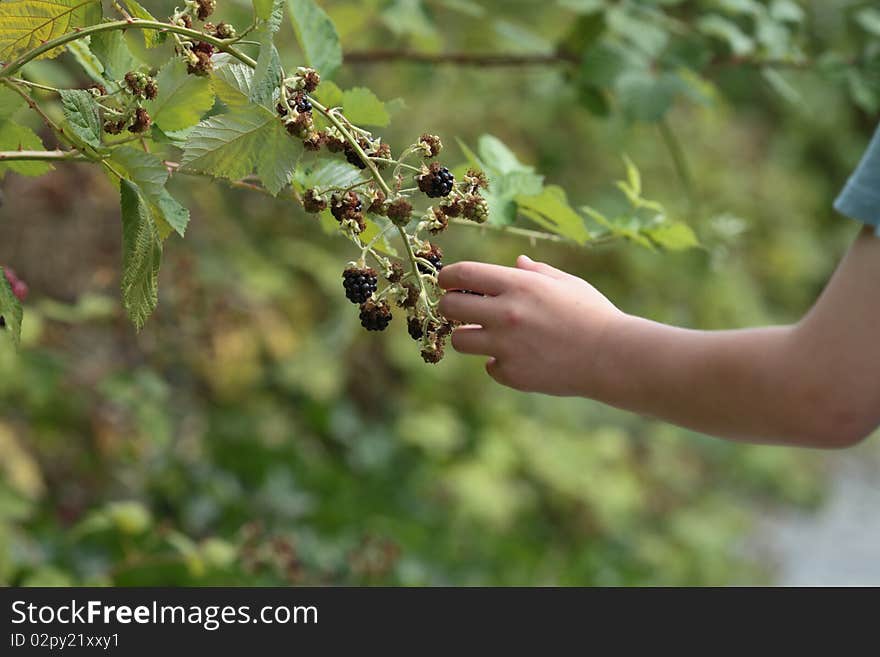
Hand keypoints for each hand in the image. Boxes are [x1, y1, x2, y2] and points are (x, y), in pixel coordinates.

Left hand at [438, 255, 624, 395]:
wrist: (611, 357)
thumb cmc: (593, 315)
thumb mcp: (568, 284)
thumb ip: (537, 272)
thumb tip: (516, 263)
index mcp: (519, 285)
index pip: (462, 273)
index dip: (448, 276)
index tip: (447, 281)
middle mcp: (506, 314)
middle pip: (449, 307)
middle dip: (450, 306)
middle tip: (461, 310)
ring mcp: (506, 346)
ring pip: (459, 340)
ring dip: (468, 336)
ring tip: (486, 336)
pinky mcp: (512, 374)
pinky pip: (489, 366)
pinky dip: (499, 363)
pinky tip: (520, 358)